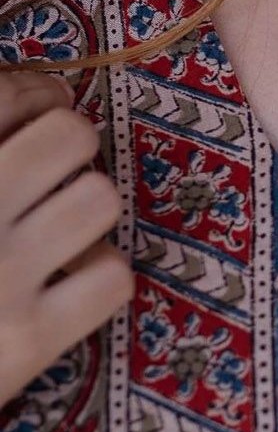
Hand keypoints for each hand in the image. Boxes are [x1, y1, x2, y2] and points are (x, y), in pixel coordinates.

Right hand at [0, 70, 132, 409]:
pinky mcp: (26, 342)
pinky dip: (97, 277)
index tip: (35, 108)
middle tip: (46, 173)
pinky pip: (112, 277)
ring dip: (84, 210)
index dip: (34, 94)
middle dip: (66, 147)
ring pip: (100, 199)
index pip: (11, 90)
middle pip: (71, 135)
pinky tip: (63, 285)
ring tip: (53, 230)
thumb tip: (32, 93)